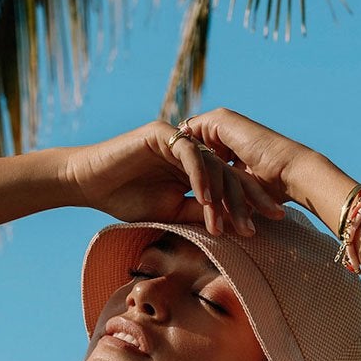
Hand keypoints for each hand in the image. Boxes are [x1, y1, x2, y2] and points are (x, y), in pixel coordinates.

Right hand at [66, 109, 303, 235]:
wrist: (89, 183)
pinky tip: (207, 200)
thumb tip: (228, 224)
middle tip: (271, 218)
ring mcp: (177, 138)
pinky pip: (189, 155)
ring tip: (236, 221)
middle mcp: (190, 150)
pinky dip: (200, 177)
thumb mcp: (169, 211)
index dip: (248, 204)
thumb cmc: (124, 198)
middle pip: (228, 172)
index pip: (228, 184)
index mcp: (194, 168)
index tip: (268, 226)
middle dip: (250, 197)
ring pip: (212, 165)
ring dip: (225, 195)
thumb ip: (197, 211)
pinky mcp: (161, 133)